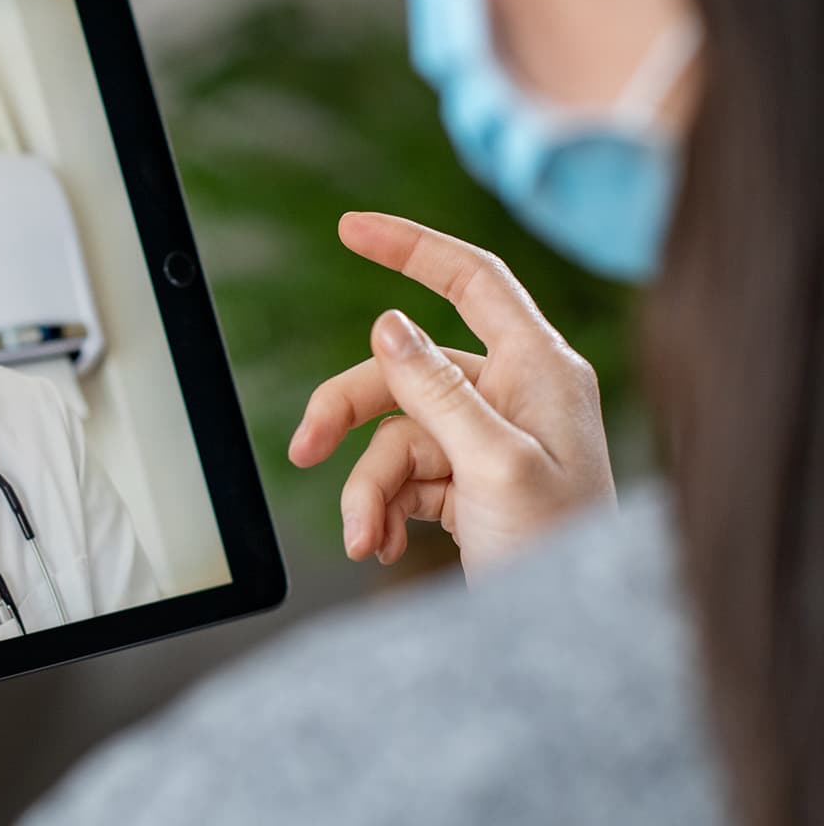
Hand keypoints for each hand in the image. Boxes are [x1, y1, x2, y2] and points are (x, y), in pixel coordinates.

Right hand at [289, 213, 616, 574]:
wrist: (566, 641)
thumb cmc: (558, 553)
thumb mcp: (493, 466)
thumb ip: (437, 390)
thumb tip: (389, 323)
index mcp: (538, 371)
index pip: (472, 281)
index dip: (411, 247)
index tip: (351, 227)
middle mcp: (514, 397)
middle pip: (404, 370)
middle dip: (347, 414)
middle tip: (303, 449)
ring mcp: (489, 443)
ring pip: (394, 434)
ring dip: (367, 488)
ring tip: (364, 536)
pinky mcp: (469, 487)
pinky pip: (403, 478)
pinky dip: (382, 510)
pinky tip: (380, 544)